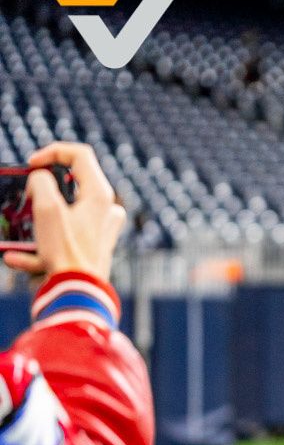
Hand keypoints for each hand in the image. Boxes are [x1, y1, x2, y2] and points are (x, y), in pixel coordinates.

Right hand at [2, 142, 125, 281]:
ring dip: (36, 224)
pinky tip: (16, 258)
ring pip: (62, 213)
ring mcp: (101, 228)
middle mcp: (105, 209)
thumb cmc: (65, 251)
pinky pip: (60, 240)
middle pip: (70, 183)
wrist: (78, 293)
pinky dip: (38, 248)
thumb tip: (40, 180)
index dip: (52, 151)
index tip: (31, 165)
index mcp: (99, 194)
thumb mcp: (46, 208)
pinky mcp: (92, 247)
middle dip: (41, 191)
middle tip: (26, 200)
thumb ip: (41, 182)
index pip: (79, 154)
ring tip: (19, 238)